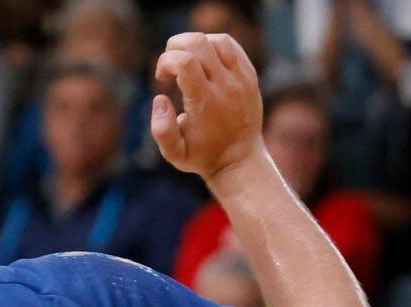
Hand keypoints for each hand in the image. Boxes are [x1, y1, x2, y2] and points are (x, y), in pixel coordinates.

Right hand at [152, 33, 265, 180]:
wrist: (241, 162)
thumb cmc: (204, 156)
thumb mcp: (176, 154)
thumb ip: (161, 130)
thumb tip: (160, 98)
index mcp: (206, 102)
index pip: (184, 61)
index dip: (165, 61)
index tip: (162, 78)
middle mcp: (226, 88)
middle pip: (198, 42)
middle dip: (175, 46)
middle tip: (172, 67)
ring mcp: (242, 81)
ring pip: (218, 40)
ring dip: (196, 44)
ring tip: (189, 63)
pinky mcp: (250, 78)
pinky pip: (232, 47)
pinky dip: (213, 46)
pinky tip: (204, 62)